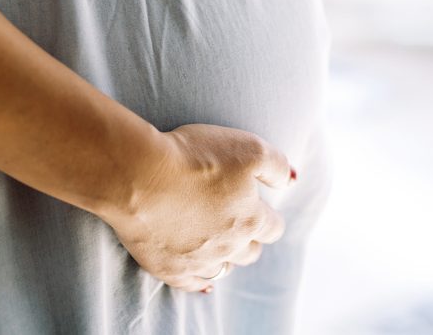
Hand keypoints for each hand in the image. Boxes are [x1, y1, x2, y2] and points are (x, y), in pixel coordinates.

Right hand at [107, 123, 296, 292]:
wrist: (141, 175)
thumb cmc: (195, 157)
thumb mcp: (248, 148)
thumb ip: (276, 166)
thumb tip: (291, 181)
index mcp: (250, 219)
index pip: (273, 228)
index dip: (268, 216)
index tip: (260, 208)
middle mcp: (229, 246)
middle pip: (250, 252)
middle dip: (249, 238)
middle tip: (238, 222)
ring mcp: (198, 261)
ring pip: (223, 269)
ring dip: (226, 257)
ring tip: (219, 244)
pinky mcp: (169, 269)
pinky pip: (192, 284)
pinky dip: (201, 280)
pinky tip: (204, 279)